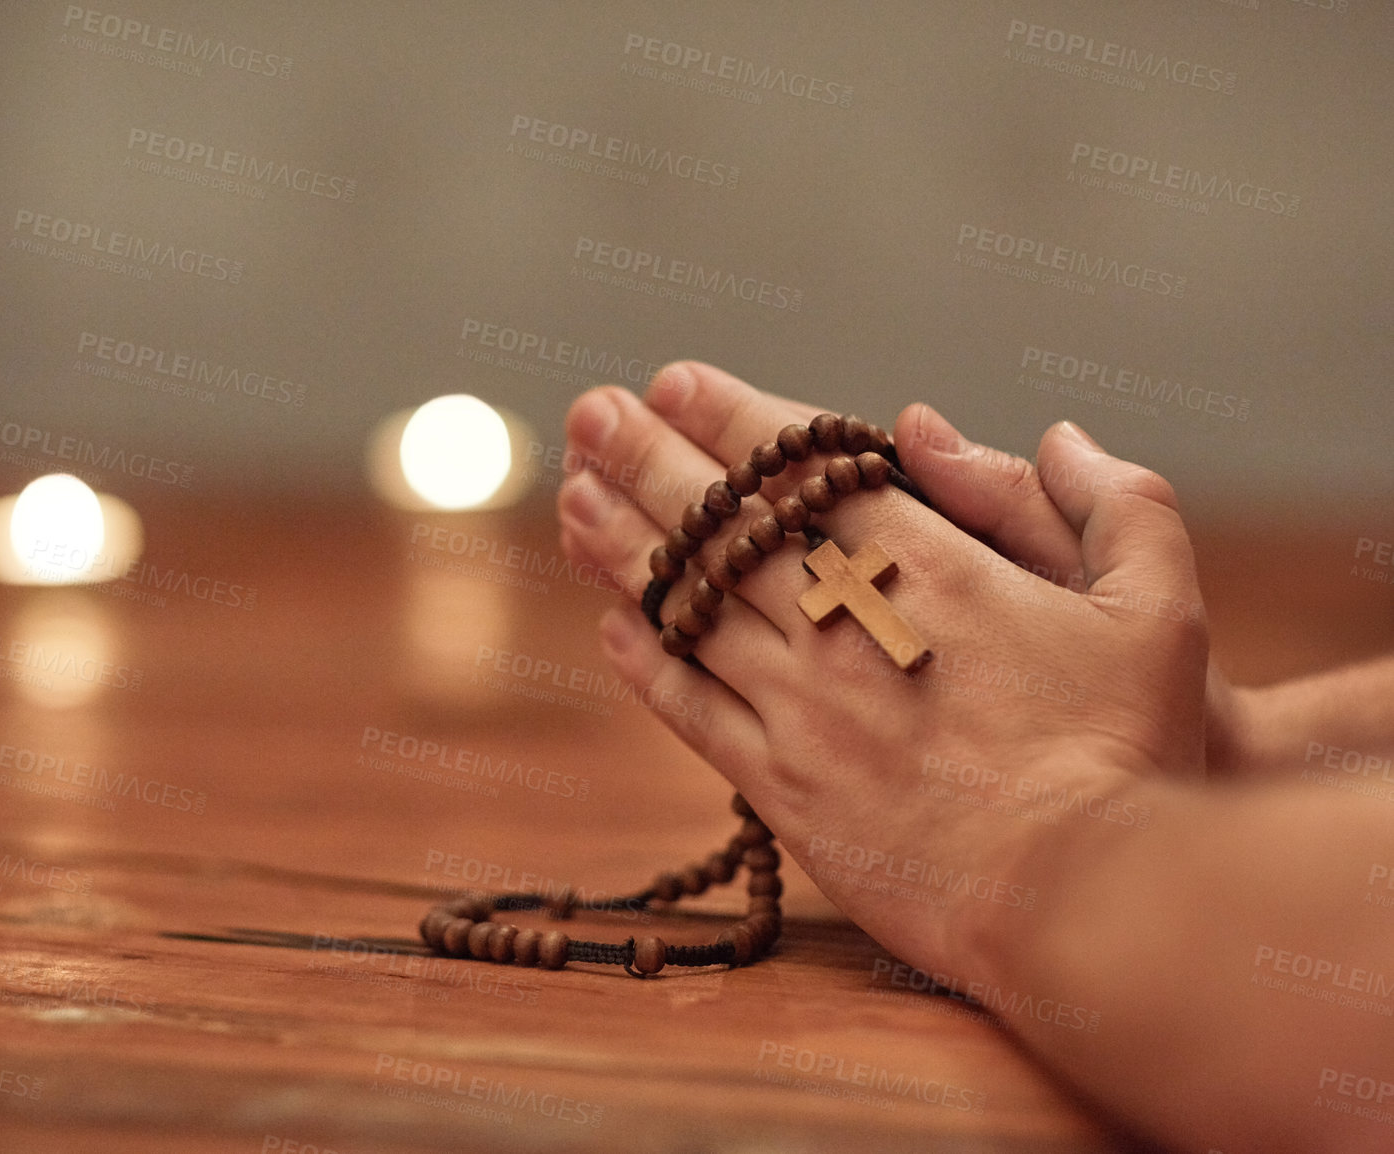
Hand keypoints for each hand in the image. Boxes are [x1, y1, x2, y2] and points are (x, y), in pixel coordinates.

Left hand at [557, 362, 1210, 971]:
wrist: (1081, 901)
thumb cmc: (1128, 753)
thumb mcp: (1160, 611)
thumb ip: (1117, 505)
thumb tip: (1057, 432)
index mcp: (927, 570)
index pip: (801, 471)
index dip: (730, 419)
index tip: (671, 383)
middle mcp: (841, 627)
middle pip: (720, 526)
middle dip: (645, 459)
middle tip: (588, 413)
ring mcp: (801, 709)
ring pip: (685, 609)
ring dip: (622, 547)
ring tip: (570, 496)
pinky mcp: (783, 789)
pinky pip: (692, 711)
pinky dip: (646, 663)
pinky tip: (611, 627)